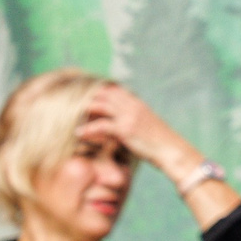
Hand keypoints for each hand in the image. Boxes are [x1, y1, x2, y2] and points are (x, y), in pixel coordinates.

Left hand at [81, 84, 199, 181]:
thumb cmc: (158, 142)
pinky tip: (78, 133)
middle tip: (70, 103)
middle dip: (86, 96)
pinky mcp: (126, 129)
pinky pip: (102, 126)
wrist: (171, 151)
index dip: (96, 90)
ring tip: (69, 115)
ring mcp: (129, 115)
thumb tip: (116, 123)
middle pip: (104, 93)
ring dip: (84, 109)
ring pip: (101, 105)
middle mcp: (132, 104)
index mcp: (136, 102)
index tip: (82, 94)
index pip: (112, 89)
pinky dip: (88, 129)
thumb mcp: (144, 125)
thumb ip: (130, 119)